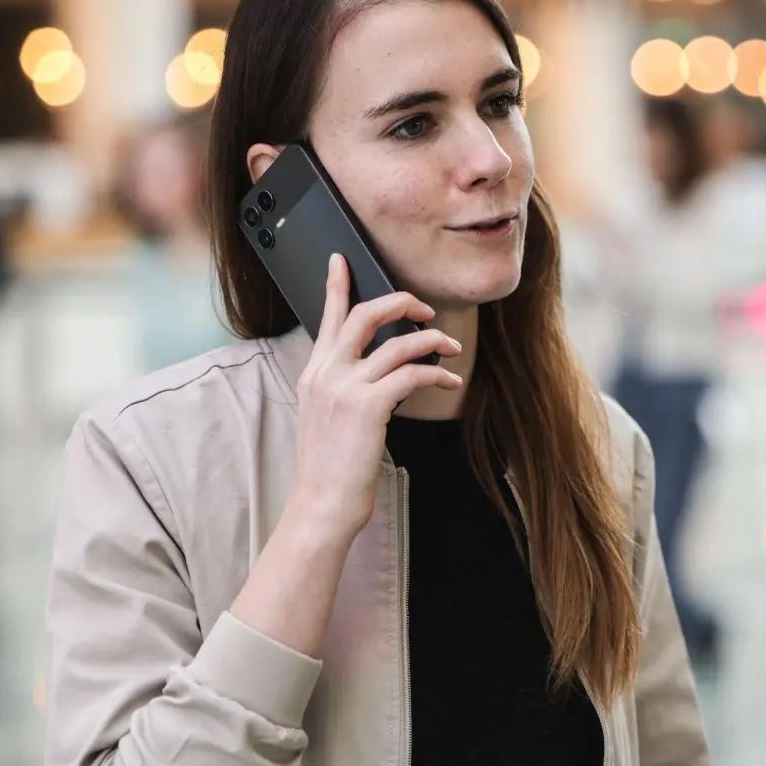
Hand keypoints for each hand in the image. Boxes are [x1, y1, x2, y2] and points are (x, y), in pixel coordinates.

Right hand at [286, 254, 463, 539]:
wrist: (321, 506)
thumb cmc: (331, 469)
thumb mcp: (328, 419)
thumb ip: (345, 389)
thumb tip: (380, 372)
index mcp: (314, 374)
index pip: (327, 318)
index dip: (336, 285)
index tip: (342, 259)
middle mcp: (326, 374)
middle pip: (365, 314)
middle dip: (401, 302)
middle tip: (426, 309)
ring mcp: (345, 389)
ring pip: (398, 342)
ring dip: (432, 341)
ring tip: (451, 349)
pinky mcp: (368, 407)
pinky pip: (412, 373)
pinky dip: (436, 372)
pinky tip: (449, 380)